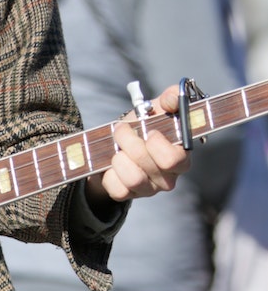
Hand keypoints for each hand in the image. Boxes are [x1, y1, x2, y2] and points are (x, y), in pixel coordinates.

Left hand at [86, 85, 190, 205]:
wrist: (116, 145)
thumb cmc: (141, 127)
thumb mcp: (155, 109)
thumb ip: (169, 99)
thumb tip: (174, 95)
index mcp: (180, 158)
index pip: (175, 160)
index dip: (157, 144)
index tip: (148, 131)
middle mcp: (168, 178)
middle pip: (148, 163)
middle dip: (129, 140)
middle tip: (121, 130)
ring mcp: (149, 189)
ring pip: (134, 178)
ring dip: (119, 157)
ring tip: (116, 148)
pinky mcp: (128, 195)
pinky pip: (117, 189)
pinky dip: (109, 173)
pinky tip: (111, 164)